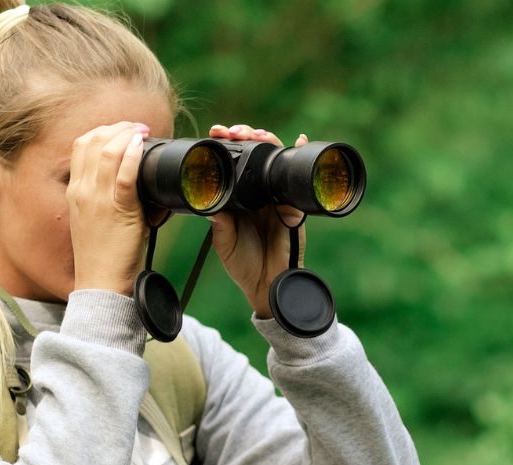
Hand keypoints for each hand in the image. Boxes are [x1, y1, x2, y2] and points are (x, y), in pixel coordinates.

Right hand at [67, 121, 163, 294]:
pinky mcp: (118, 209)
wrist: (100, 282)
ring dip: (128, 135)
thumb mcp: (94, 218)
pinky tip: (142, 146)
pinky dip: (133, 155)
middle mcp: (82, 191)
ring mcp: (98, 199)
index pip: (80, 147)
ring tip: (143, 131)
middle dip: (117, 128)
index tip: (121, 131)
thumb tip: (130, 181)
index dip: (101, 131)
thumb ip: (104, 197)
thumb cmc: (103, 254)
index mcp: (75, 191)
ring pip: (108, 151)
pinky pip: (124, 174)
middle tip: (137, 127)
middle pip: (92, 142)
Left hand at [206, 123, 308, 318]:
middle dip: (246, 136)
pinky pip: (297, 180)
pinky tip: (301, 140)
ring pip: (274, 161)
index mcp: (238, 198)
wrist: (266, 284)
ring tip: (259, 133)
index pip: (231, 163)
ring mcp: (277, 198)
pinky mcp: (294, 206)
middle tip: (234, 131)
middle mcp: (257, 193)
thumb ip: (219, 222)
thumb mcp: (223, 241)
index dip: (225, 145)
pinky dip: (301, 157)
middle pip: (254, 155)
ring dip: (268, 142)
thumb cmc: (243, 264)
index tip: (215, 133)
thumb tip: (211, 202)